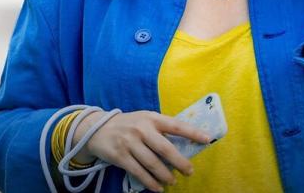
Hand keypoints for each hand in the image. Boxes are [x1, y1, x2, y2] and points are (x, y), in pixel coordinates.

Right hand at [70, 110, 210, 192]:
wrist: (96, 129)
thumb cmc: (129, 125)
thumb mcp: (145, 119)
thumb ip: (161, 128)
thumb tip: (185, 142)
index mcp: (152, 118)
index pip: (176, 125)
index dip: (193, 133)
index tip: (207, 140)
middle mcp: (142, 130)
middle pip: (165, 149)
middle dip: (180, 162)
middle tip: (189, 171)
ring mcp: (130, 143)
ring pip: (152, 163)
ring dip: (165, 175)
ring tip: (173, 181)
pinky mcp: (120, 156)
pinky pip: (138, 172)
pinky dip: (150, 182)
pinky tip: (158, 187)